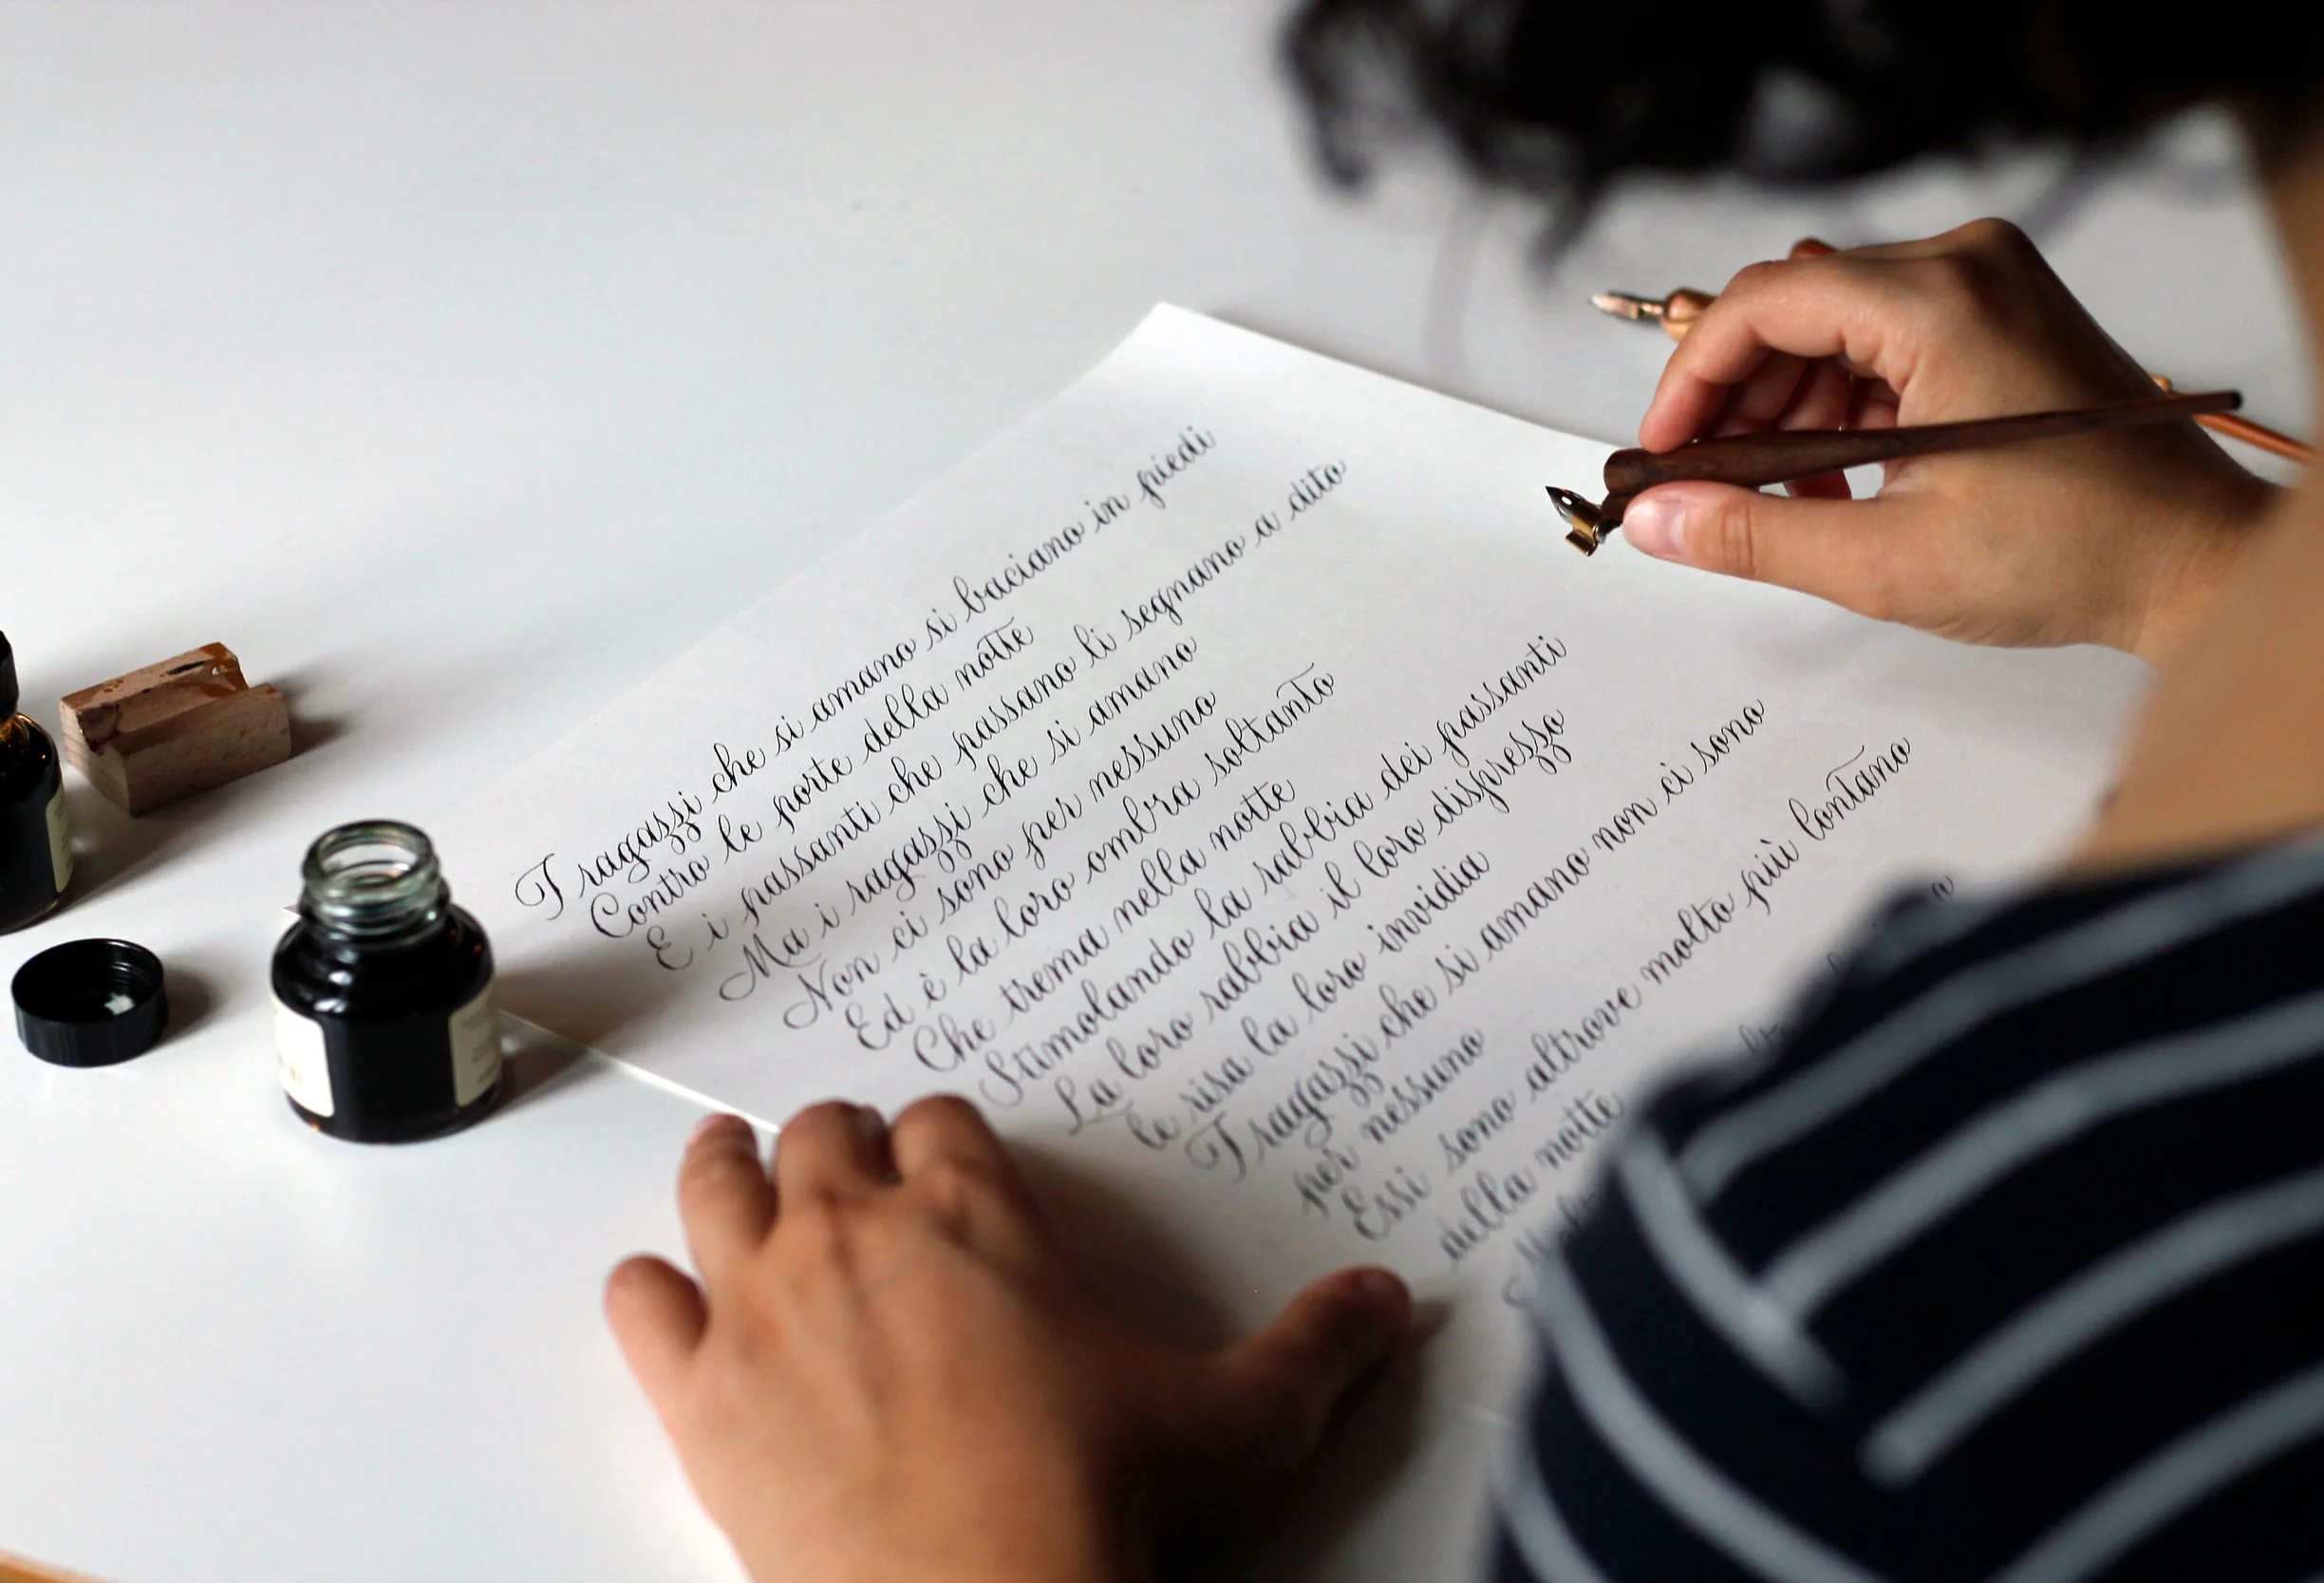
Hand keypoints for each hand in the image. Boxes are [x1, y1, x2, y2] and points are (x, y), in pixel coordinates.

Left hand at [604, 1098, 1413, 1582]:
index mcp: (978, 1211)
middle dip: (837, 1145)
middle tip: (844, 1165)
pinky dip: (646, 1289)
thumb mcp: (1239, 1417)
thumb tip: (1385, 1305)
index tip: (941, 1157)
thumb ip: (1316, 1348)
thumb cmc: (1093, 1499)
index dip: (939, 1137)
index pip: (940, 1120)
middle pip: (825, 1137)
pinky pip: (640, 1302)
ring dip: (725, 1171)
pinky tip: (657, 1293)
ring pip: (718, 1186)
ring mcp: (769, 1303)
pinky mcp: (702, 1390)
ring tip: (728, 1162)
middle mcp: (862, 1230)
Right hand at [1621, 220, 2277, 664]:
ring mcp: (1989, 285)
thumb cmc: (2078, 550)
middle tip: (1705, 485)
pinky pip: (1881, 343)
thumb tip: (1658, 519)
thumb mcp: (1885, 558)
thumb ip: (1751, 534)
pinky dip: (1842, 409)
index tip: (1662, 448)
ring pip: (1832, 329)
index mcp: (1940, 304)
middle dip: (1737, 403)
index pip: (1762, 304)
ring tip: (1784, 501)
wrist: (2189, 559)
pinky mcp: (1999, 314)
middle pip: (1794, 311)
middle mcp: (1967, 267)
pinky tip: (1836, 482)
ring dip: (1788, 413)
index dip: (1691, 380)